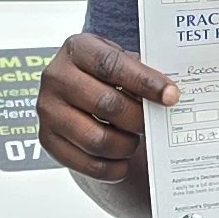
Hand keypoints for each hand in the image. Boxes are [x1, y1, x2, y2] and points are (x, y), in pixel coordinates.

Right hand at [38, 31, 178, 187]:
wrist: (73, 91)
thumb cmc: (104, 75)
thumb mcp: (119, 60)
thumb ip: (140, 72)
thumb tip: (169, 95)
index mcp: (76, 49)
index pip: (111, 65)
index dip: (144, 82)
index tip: (171, 96)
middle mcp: (55, 78)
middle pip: (106, 104)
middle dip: (138, 119)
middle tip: (152, 124)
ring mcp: (48, 111)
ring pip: (97, 139)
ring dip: (125, 145)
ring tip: (133, 141)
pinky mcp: (48, 140)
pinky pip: (87, 164)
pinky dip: (113, 169)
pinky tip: (123, 162)